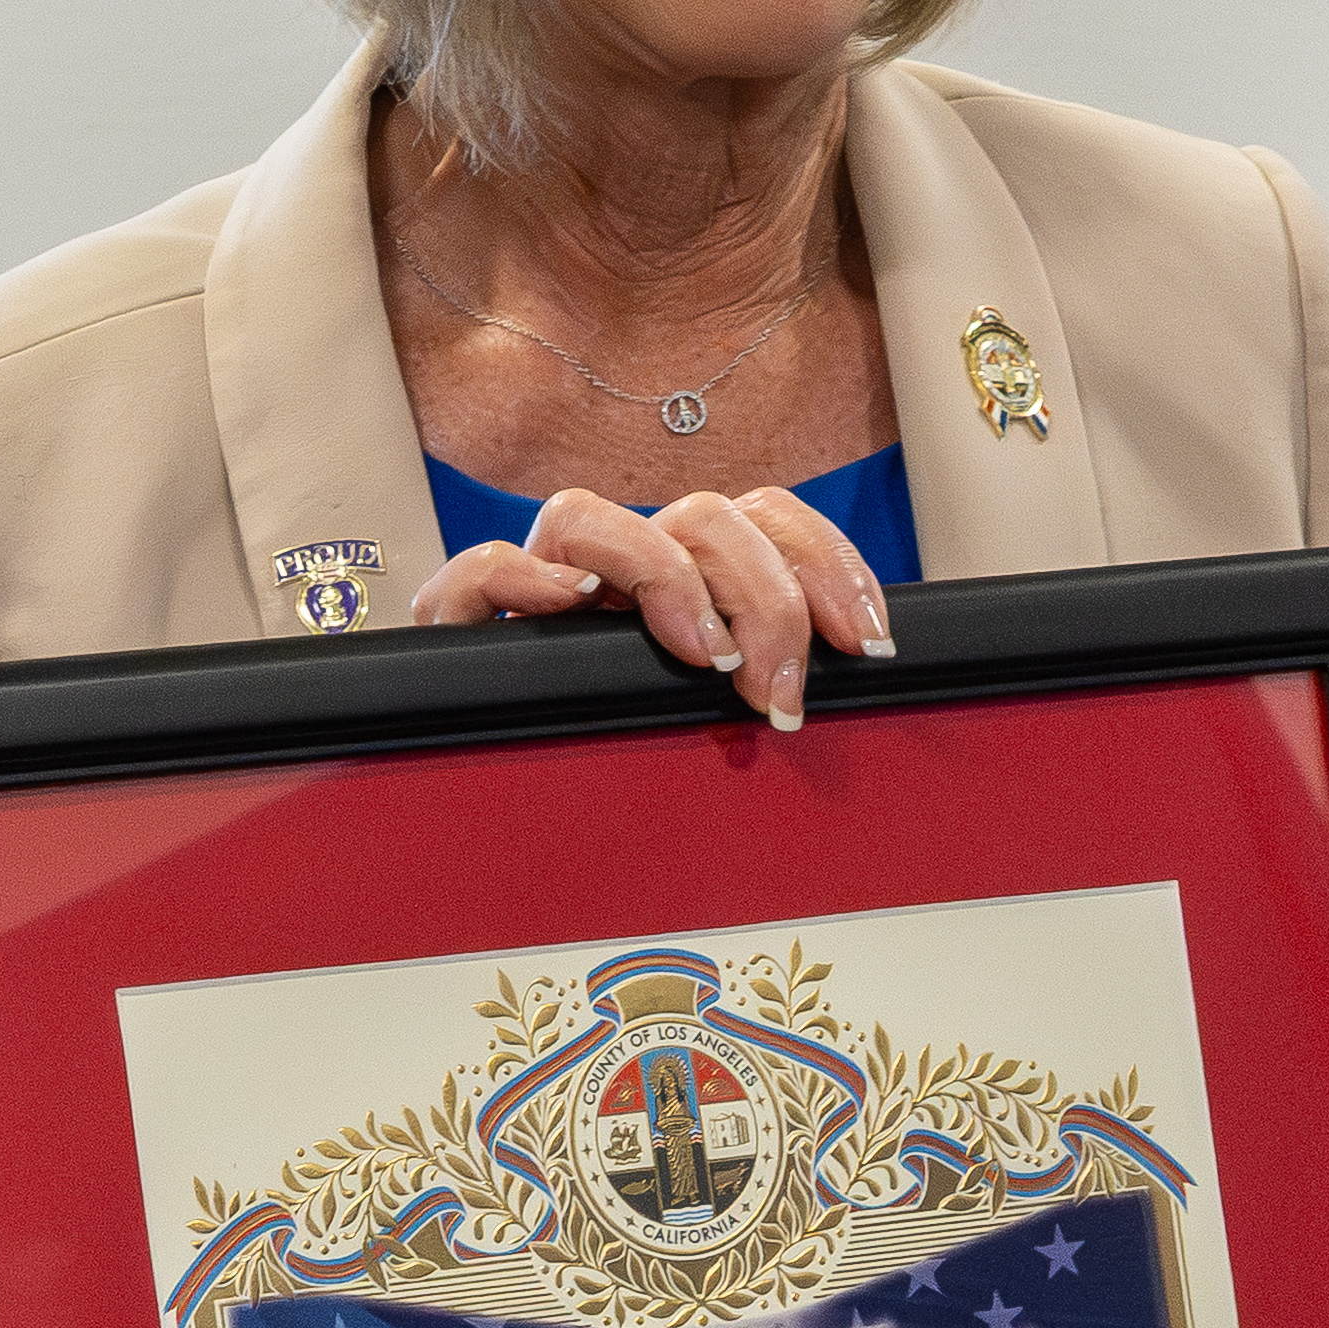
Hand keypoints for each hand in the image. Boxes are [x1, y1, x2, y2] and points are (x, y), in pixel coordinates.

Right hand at [411, 485, 897, 734]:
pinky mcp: (461, 623)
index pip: (763, 517)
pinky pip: (483, 568)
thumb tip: (859, 675)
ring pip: (584, 515)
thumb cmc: (619, 761)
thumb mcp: (721, 721)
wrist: (496, 812)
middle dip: (763, 598)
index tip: (867, 642)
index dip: (827, 563)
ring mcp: (535, 583)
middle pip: (699, 515)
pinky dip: (524, 576)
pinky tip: (574, 604)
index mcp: (682, 574)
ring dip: (664, 579)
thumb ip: (772, 682)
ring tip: (704, 661)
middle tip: (779, 693)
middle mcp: (612, 564)